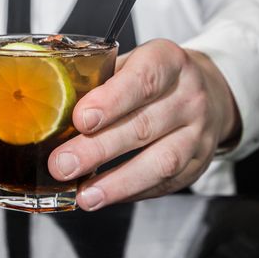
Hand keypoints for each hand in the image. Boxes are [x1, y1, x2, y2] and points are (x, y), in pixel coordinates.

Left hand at [48, 39, 240, 210]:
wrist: (206, 94)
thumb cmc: (152, 79)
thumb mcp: (130, 65)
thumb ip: (98, 83)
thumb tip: (52, 112)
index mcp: (167, 62)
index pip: (142, 79)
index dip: (111, 101)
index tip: (81, 120)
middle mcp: (188, 96)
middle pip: (143, 126)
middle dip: (98, 149)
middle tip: (63, 165)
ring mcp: (198, 133)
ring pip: (160, 162)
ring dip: (117, 183)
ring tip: (84, 195)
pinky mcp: (197, 164)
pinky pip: (165, 183)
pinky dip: (130, 192)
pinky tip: (104, 195)